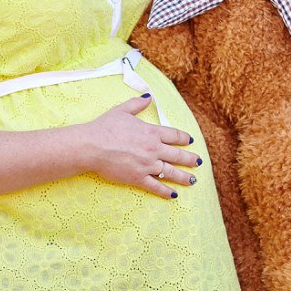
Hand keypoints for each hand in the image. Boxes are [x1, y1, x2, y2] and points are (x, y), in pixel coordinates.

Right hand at [77, 95, 201, 199]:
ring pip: (170, 172)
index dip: (184, 138)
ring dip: (183, 177)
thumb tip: (148, 96)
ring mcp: (147, 165)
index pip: (174, 135)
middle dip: (190, 159)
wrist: (93, 146)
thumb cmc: (105, 127)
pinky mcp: (138, 178)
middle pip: (177, 155)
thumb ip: (137, 103)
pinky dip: (165, 191)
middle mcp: (153, 149)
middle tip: (198, 162)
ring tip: (193, 181)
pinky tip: (173, 195)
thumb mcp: (122, 110)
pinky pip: (156, 186)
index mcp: (151, 132)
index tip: (190, 141)